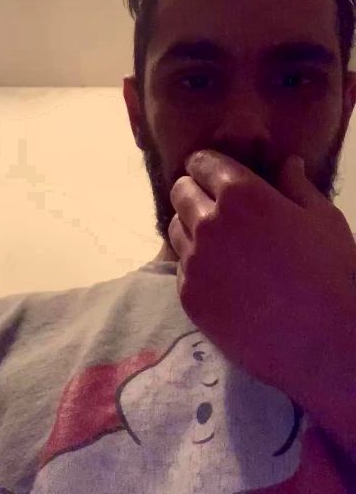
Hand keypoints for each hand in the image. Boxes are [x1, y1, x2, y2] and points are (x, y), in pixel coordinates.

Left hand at [168, 150, 355, 401]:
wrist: (323, 344)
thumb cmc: (331, 273)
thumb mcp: (323, 219)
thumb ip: (298, 185)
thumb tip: (287, 162)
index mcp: (240, 194)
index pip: (202, 162)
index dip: (208, 165)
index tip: (215, 174)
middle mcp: (208, 222)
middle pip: (180, 191)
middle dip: (195, 191)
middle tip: (218, 207)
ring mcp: (194, 261)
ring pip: (176, 228)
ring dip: (192, 227)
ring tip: (221, 243)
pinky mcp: (189, 295)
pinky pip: (181, 267)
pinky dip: (196, 265)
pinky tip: (223, 276)